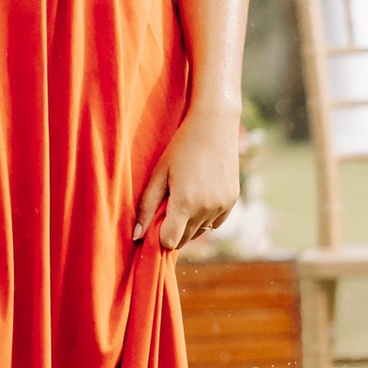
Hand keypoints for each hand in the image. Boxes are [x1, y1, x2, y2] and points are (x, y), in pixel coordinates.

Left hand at [134, 108, 240, 253]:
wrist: (214, 126)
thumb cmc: (181, 147)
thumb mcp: (159, 174)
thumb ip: (146, 206)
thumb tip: (136, 236)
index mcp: (186, 203)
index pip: (169, 241)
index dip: (158, 235)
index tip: (153, 220)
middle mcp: (207, 209)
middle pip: (184, 239)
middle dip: (171, 230)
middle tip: (166, 205)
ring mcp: (222, 206)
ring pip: (199, 232)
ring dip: (188, 224)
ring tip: (182, 197)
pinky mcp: (232, 201)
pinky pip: (215, 223)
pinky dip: (204, 218)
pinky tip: (198, 197)